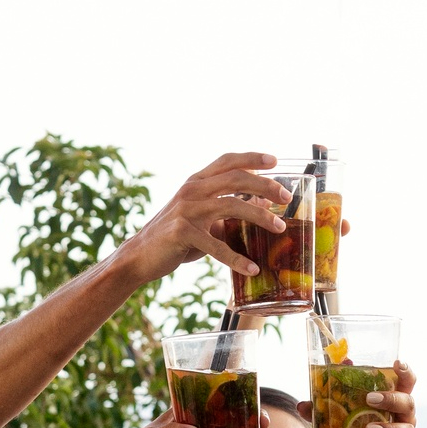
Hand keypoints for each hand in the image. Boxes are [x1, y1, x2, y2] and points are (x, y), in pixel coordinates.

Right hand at [106, 152, 293, 283]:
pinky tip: (252, 269)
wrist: (139, 255)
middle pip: (236, 178)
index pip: (227, 161)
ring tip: (279, 229)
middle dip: (266, 186)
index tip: (274, 161)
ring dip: (260, 217)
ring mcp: (186, 210)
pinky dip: (236, 258)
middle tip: (287, 198)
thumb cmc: (175, 237)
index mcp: (196, 182)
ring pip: (232, 206)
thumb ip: (228, 209)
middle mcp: (192, 190)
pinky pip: (216, 245)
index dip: (251, 158)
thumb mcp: (202, 218)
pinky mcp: (182, 232)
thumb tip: (264, 206)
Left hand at [300, 362, 417, 427]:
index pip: (406, 383)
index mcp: (393, 404)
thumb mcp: (343, 425)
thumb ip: (326, 413)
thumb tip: (302, 404)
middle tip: (370, 399)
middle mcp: (404, 419)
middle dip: (391, 398)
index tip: (397, 363)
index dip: (405, 372)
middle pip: (408, 403)